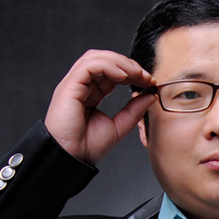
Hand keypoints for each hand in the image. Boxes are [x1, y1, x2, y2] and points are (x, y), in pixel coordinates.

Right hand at [44, 50, 156, 165]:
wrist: (72, 159)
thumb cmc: (87, 147)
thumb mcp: (119, 127)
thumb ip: (134, 111)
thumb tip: (150, 96)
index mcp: (91, 94)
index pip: (111, 73)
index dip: (131, 73)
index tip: (148, 82)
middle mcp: (81, 86)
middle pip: (104, 61)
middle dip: (128, 65)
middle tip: (146, 76)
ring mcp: (74, 85)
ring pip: (96, 58)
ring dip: (120, 62)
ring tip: (137, 73)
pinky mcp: (69, 86)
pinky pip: (89, 66)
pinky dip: (108, 66)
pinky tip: (123, 76)